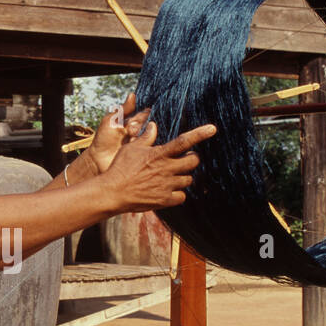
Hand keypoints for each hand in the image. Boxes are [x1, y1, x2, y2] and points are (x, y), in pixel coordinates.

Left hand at [86, 93, 149, 174]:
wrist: (98, 160)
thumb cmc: (103, 139)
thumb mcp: (111, 121)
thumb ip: (123, 110)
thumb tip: (133, 94)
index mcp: (132, 122)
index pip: (145, 114)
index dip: (145, 113)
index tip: (145, 112)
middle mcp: (140, 132)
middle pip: (149, 124)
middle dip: (141, 125)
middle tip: (130, 129)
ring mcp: (142, 143)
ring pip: (150, 135)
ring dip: (140, 136)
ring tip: (129, 138)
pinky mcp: (143, 154)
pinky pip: (150, 148)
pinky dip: (145, 146)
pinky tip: (135, 144)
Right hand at [100, 117, 216, 212]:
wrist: (113, 192)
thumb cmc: (120, 168)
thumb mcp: (131, 148)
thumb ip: (146, 137)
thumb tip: (154, 125)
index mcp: (159, 154)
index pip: (183, 141)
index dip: (199, 134)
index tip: (212, 129)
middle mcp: (166, 169)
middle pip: (193, 162)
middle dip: (191, 160)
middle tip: (182, 161)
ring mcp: (167, 185)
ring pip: (188, 180)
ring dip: (183, 177)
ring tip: (171, 177)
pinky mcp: (164, 200)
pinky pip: (182, 196)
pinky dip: (178, 194)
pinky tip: (169, 191)